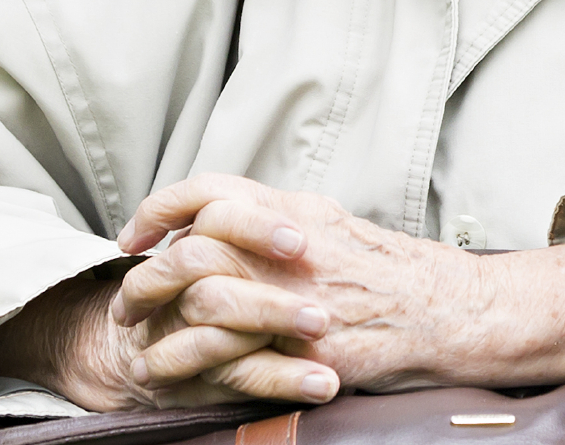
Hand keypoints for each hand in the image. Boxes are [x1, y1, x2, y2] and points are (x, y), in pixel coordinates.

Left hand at [112, 176, 457, 399]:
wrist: (437, 308)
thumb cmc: (376, 264)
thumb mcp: (319, 218)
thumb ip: (264, 213)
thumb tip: (210, 212)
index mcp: (286, 213)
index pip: (206, 192)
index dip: (159, 209)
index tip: (134, 236)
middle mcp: (286, 250)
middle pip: (192, 250)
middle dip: (148, 278)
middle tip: (127, 300)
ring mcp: (294, 301)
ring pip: (205, 304)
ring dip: (165, 326)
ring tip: (144, 344)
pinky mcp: (305, 352)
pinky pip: (236, 360)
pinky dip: (198, 366)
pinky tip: (178, 373)